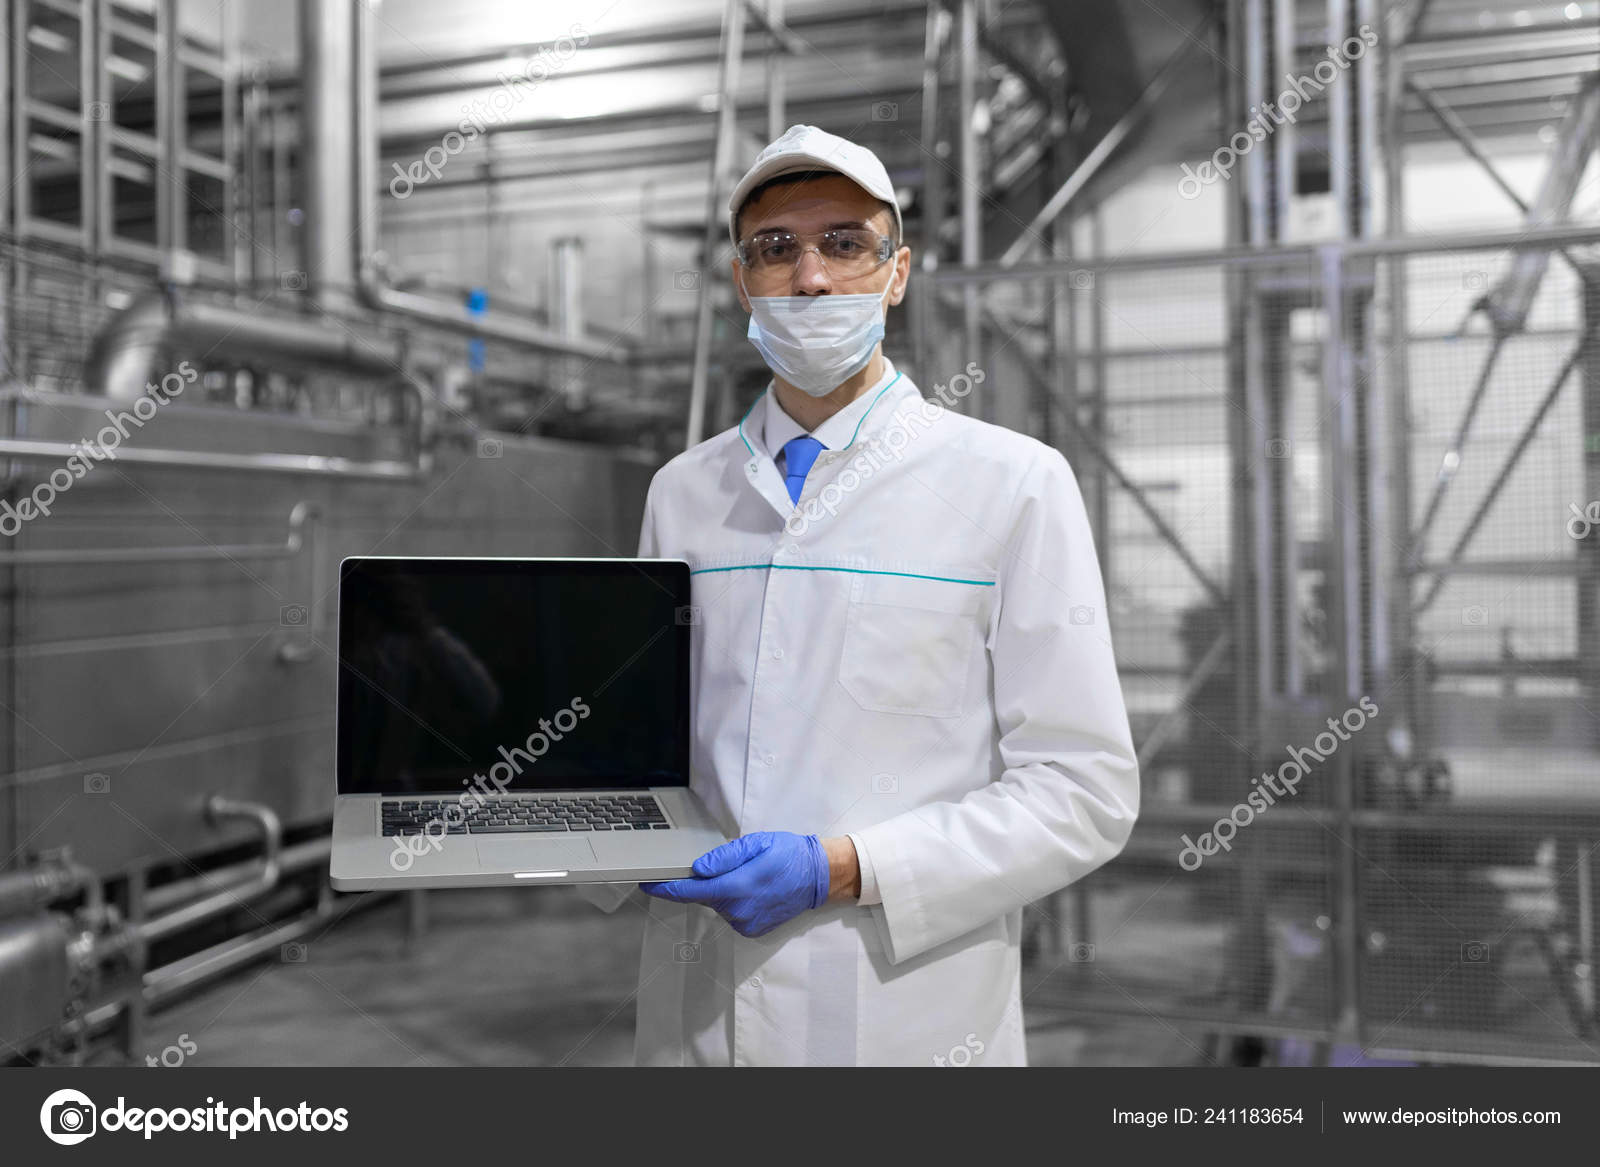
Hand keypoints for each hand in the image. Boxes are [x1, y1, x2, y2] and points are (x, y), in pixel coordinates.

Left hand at [639, 831, 829, 936]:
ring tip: (747, 875)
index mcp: (738, 887)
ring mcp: (746, 923)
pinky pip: (730, 913)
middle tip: (727, 864)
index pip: (691, 891)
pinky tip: (751, 889)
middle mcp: (739, 911)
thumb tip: (697, 870)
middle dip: (703, 882)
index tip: (648, 884)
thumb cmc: (788, 854)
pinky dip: (733, 901)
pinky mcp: (752, 930)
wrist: (818, 877)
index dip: (666, 889)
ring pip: (717, 905)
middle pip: (704, 897)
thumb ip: (724, 858)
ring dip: (721, 891)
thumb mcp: (756, 844)